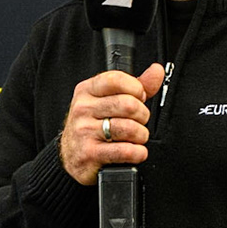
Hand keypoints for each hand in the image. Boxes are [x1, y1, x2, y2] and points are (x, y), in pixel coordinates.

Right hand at [58, 63, 164, 185]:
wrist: (70, 156)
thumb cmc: (92, 125)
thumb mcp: (108, 100)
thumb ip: (135, 86)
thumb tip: (157, 71)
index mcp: (87, 90)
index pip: (116, 80)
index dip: (136, 88)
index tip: (140, 97)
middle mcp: (83, 108)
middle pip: (128, 105)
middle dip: (143, 115)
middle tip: (139, 121)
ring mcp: (84, 131)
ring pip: (129, 128)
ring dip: (141, 135)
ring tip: (137, 138)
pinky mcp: (89, 154)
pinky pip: (125, 151)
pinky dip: (137, 153)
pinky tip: (135, 152)